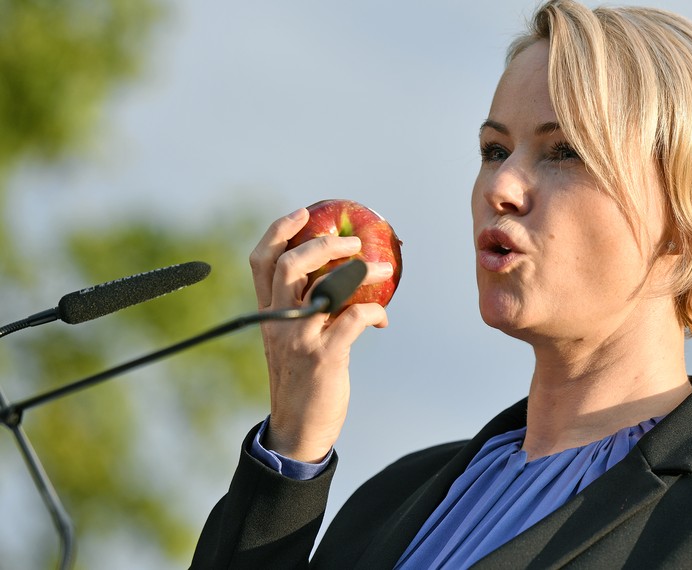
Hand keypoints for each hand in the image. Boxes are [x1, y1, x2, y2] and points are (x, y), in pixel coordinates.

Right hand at [249, 208, 392, 461]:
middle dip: (323, 244)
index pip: (262, 261)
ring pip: (323, 287)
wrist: (298, 428)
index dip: (279, 231)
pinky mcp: (324, 357)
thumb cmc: (301, 378)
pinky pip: (353, 319)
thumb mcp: (292, 338)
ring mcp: (299, 338)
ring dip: (359, 272)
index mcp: (268, 312)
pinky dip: (374, 312)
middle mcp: (278, 321)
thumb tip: (341, 277)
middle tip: (353, 243)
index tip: (304, 213)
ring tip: (384, 268)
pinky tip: (382, 319)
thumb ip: (304, 308)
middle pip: (290, 264)